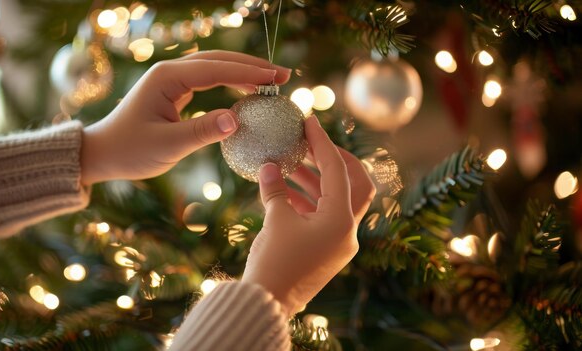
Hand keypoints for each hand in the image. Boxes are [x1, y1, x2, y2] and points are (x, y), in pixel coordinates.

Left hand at [80, 50, 290, 184]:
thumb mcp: (168, 146)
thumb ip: (202, 131)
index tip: (277, 78)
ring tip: (271, 82)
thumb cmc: (131, 151)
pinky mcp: (173, 90)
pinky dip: (230, 82)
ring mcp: (171, 79)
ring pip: (214, 67)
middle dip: (252, 66)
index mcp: (167, 78)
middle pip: (218, 60)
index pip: (216, 69)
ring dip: (243, 72)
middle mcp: (170, 71)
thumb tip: (237, 120)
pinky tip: (246, 91)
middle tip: (283, 76)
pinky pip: (208, 80)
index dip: (249, 72)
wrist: (103, 153)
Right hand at [242, 116, 374, 314]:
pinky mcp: (328, 250)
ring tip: (289, 164)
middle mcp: (348, 231)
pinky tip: (285, 188)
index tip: (310, 121)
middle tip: (312, 143)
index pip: (337, 170)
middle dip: (334, 160)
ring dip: (316, 179)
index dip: (322, 142)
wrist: (267, 303)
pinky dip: (309, 199)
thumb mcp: (275, 220)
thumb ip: (275, 188)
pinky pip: (325, 216)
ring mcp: (340, 242)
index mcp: (341, 220)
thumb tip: (270, 166)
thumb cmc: (274, 263)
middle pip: (355, 183)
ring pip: (338, 200)